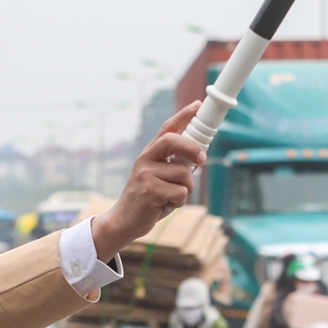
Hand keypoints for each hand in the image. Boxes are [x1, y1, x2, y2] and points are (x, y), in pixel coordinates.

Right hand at [91, 103, 204, 260]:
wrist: (124, 221)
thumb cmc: (147, 200)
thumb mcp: (156, 177)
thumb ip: (172, 165)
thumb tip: (199, 157)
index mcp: (149, 154)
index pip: (167, 128)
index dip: (183, 115)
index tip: (197, 105)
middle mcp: (145, 159)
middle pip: (173, 141)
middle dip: (192, 149)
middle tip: (202, 160)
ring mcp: (145, 174)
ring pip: (184, 174)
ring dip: (186, 189)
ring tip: (171, 198)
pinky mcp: (149, 190)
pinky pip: (181, 193)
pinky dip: (179, 203)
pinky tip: (165, 206)